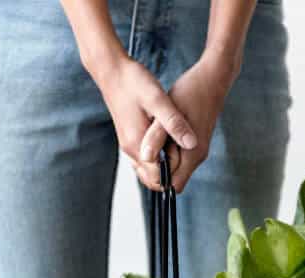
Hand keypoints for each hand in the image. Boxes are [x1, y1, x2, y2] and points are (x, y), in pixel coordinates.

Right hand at [89, 54, 196, 181]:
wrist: (112, 71)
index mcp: (137, 145)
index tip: (188, 160)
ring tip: (179, 149)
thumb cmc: (134, 82)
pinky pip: (145, 159)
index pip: (156, 178)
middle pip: (151, 179)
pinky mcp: (130, 139)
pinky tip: (169, 142)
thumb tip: (192, 144)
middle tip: (186, 156)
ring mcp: (129, 145)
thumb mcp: (159, 100)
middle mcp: (131, 150)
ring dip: (164, 166)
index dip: (174, 175)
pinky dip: (158, 157)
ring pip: (148, 170)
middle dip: (169, 174)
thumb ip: (174, 123)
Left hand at [136, 48, 239, 192]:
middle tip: (144, 148)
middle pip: (171, 179)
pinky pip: (175, 156)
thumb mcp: (168, 113)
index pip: (172, 186)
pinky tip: (157, 133)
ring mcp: (196, 151)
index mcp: (192, 155)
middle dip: (156, 169)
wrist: (213, 78)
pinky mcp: (193, 143)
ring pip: (172, 168)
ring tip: (150, 139)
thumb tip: (145, 158)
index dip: (156, 178)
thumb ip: (156, 137)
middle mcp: (196, 157)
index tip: (144, 160)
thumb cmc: (191, 92)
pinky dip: (164, 150)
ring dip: (159, 158)